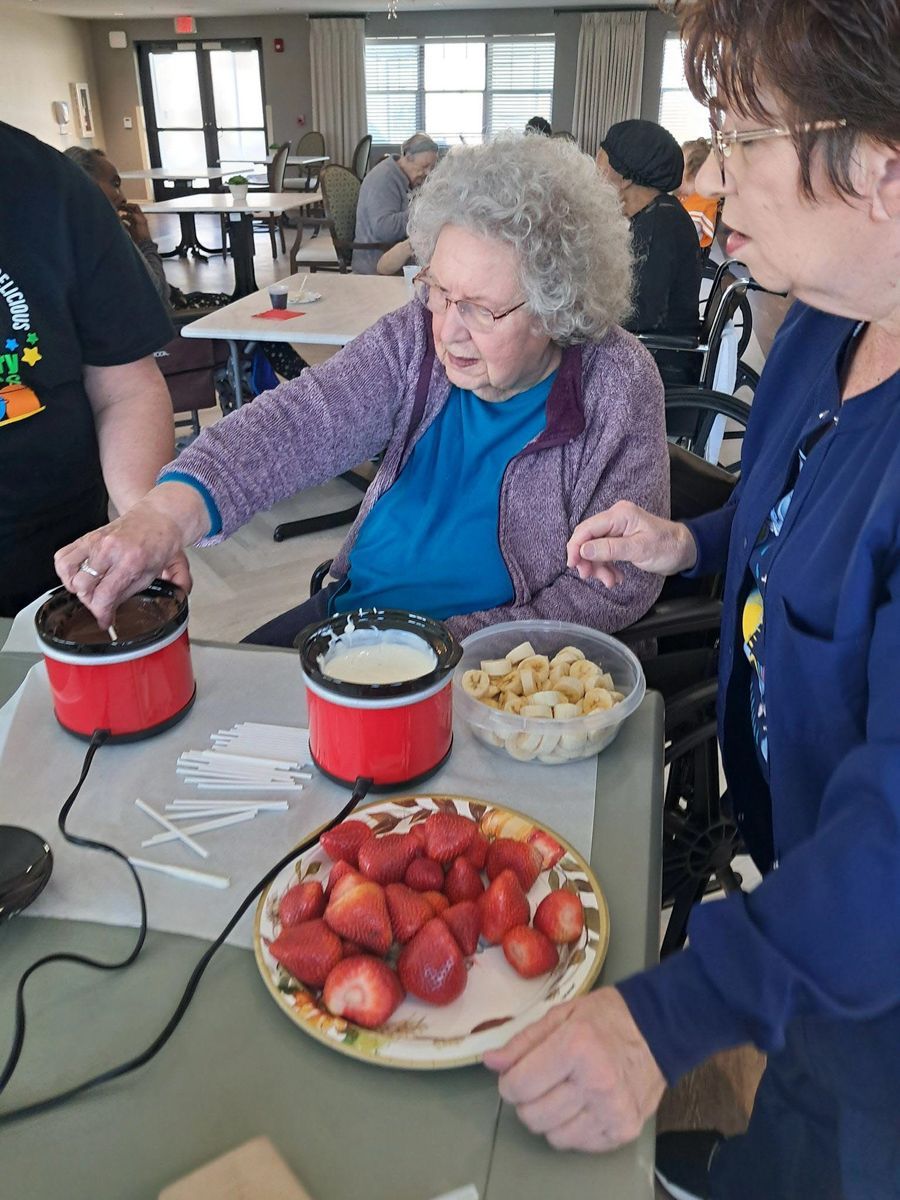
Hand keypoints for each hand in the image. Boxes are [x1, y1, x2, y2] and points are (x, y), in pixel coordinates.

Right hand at [54, 486, 204, 627]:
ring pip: (67, 571)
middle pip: (82, 587)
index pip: (104, 596)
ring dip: (75, 586)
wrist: (158, 517)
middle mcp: (109, 550)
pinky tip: (79, 576)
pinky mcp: (87, 536)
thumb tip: (111, 612)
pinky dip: (65, 571)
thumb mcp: (155, 574)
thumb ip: (130, 593)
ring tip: (89, 590)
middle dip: (90, 602)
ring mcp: (95, 541)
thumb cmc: (160, 544)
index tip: (105, 621)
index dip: (102, 614)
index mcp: (130, 561)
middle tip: (101, 604)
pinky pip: (63, 556)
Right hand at [119, 201, 150, 243]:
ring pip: (127, 218)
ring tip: (118, 216)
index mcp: (141, 217)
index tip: (123, 204)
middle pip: (130, 211)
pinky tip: (120, 223)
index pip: (135, 207)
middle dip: (124, 209)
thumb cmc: (143, 234)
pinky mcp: (131, 230)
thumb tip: (128, 213)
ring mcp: (134, 225)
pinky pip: (125, 225)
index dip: (130, 205)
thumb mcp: (140, 222)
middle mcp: (138, 220)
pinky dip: (122, 223)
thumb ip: (134, 216)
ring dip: (122, 216)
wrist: (143, 244)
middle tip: (118, 208)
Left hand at [483, 988, 665, 1152]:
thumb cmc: (606, 1018)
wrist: (659, 1030)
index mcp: (576, 1047)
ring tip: (562, 1093)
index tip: (517, 1074)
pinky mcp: (624, 1130)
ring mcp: (612, 1110)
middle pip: (533, 1116)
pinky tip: (582, 1105)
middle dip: (526, 1101)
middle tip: (540, 1083)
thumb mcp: (561, 1015)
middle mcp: (596, 1082)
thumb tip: (491, 1062)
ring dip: (549, 1117)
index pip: (519, 1086)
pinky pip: (579, 1144)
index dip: (509, 1082)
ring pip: (554, 1136)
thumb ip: (523, 1041)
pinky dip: (572, 1128)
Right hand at [567, 501, 696, 587]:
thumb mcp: (639, 549)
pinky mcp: (620, 540)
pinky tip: (615, 577)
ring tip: (610, 582)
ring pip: (595, 549)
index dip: (575, 547)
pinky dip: (607, 567)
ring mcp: (617, 529)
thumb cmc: (667, 546)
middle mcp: (615, 518)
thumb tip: (583, 551)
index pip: (586, 528)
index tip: (573, 565)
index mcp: (619, 515)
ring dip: (599, 567)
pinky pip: (605, 553)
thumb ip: (609, 549)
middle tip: (591, 577)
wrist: (685, 550)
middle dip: (588, 560)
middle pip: (588, 539)